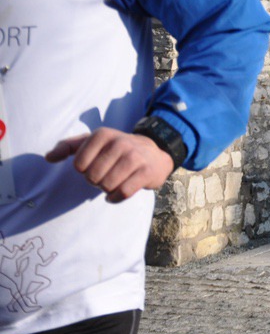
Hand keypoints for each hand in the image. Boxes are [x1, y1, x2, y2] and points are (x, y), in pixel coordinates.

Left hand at [45, 127, 174, 202]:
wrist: (155, 152)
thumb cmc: (117, 149)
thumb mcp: (94, 142)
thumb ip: (68, 147)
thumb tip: (49, 158)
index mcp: (103, 134)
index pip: (79, 164)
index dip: (84, 170)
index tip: (95, 166)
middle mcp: (120, 143)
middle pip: (92, 177)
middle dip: (96, 181)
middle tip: (105, 176)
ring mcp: (135, 157)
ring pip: (107, 185)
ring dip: (107, 189)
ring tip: (112, 183)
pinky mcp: (146, 172)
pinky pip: (123, 192)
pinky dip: (115, 198)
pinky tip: (116, 194)